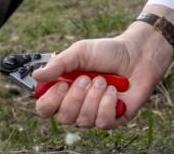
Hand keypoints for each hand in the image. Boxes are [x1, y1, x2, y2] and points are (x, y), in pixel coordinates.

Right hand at [33, 25, 172, 128]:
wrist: (138, 54)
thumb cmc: (108, 52)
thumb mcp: (81, 52)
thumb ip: (59, 64)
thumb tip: (36, 75)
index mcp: (65, 90)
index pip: (45, 108)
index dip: (49, 102)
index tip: (61, 85)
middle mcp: (77, 105)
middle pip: (63, 118)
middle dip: (75, 97)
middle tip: (87, 78)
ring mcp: (95, 114)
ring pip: (83, 120)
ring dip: (94, 97)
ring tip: (103, 81)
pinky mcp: (113, 119)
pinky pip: (102, 122)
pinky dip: (108, 104)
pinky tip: (114, 91)